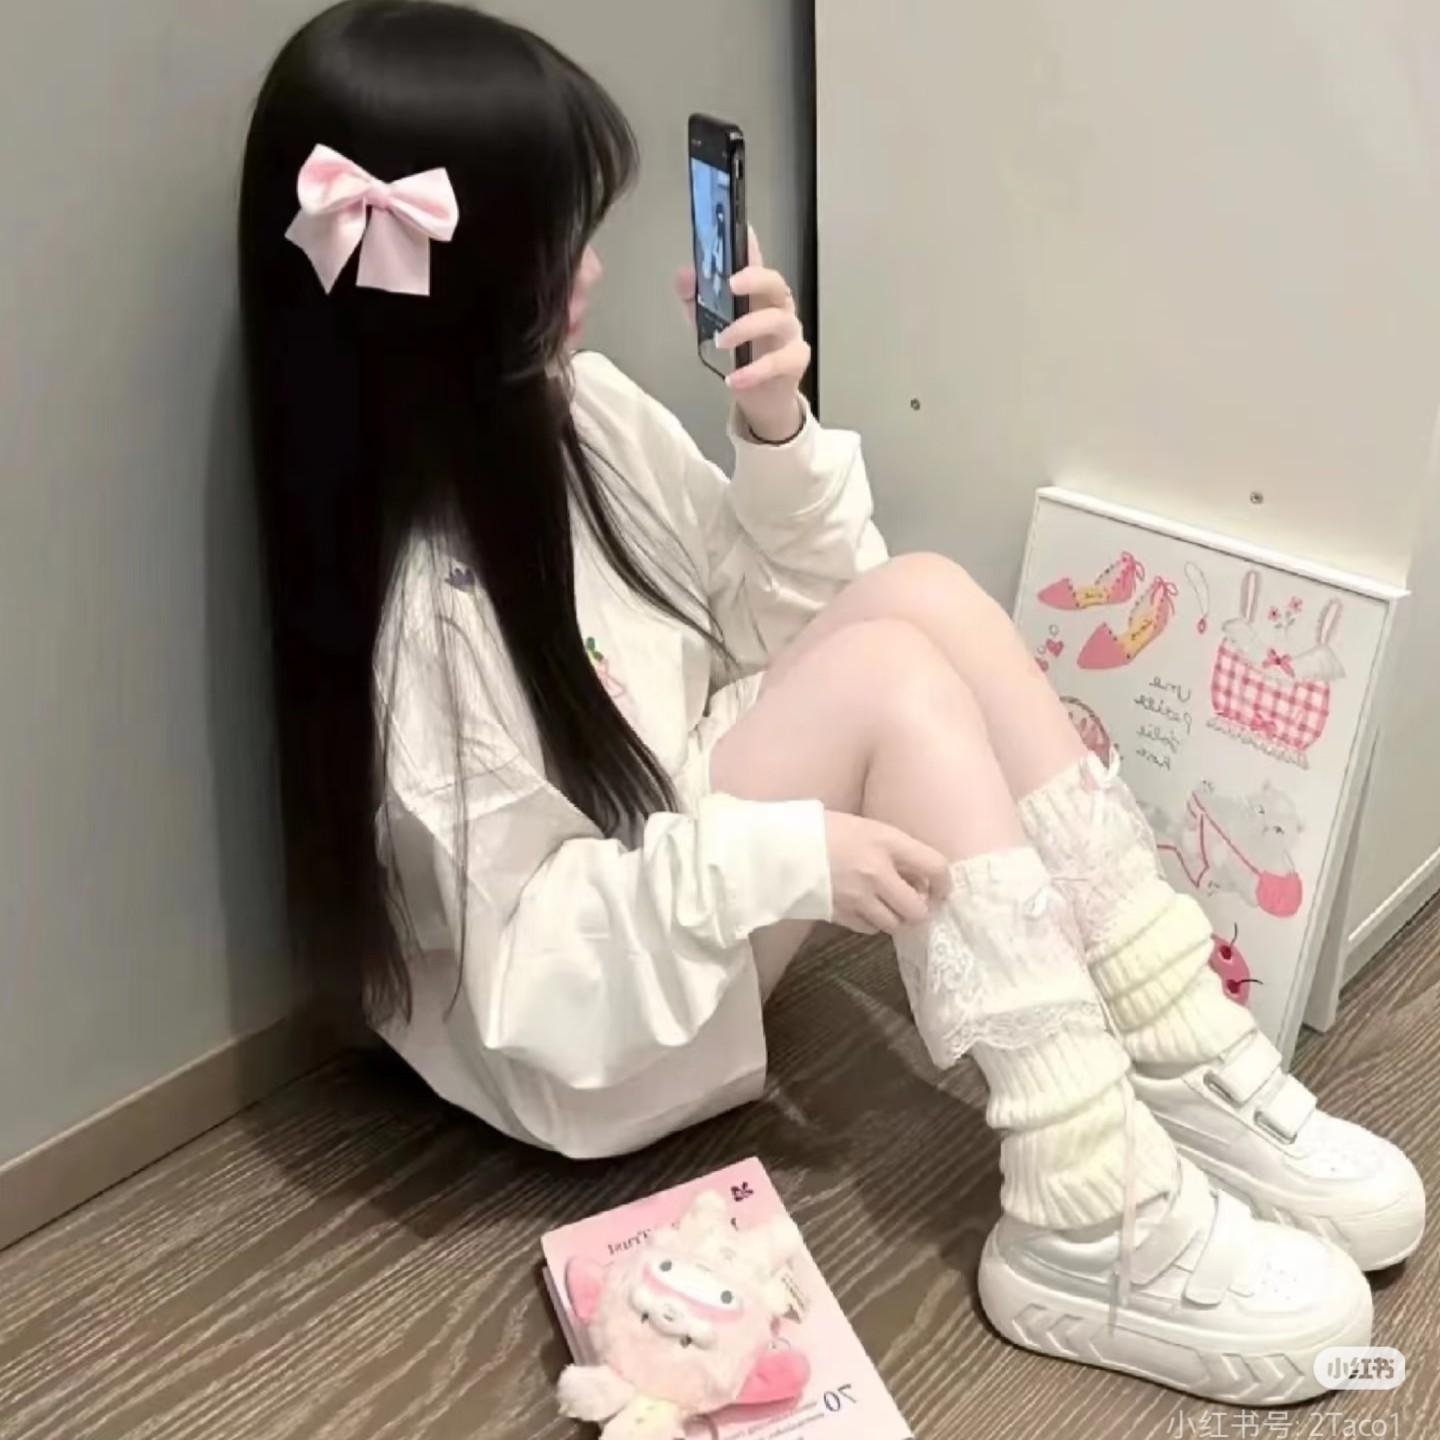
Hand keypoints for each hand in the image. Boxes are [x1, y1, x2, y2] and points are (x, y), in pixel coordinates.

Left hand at [674, 228, 809, 441]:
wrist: (761, 398)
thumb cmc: (740, 355)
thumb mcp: (710, 326)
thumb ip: (696, 302)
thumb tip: (684, 274)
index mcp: (758, 293)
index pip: (755, 261)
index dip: (749, 244)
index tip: (741, 226)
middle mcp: (779, 306)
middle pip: (776, 282)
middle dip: (755, 279)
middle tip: (731, 284)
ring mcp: (790, 333)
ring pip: (777, 320)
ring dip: (746, 328)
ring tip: (721, 342)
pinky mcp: (795, 360)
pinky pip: (779, 361)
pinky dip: (755, 370)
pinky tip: (734, 378)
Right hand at [823, 812, 950, 935]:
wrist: (780, 847)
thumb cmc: (823, 828)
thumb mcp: (865, 826)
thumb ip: (893, 849)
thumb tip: (917, 874)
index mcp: (885, 842)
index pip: (935, 866)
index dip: (945, 882)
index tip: (942, 888)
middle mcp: (877, 873)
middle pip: (918, 908)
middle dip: (920, 908)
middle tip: (914, 900)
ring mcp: (858, 898)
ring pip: (895, 924)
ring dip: (897, 918)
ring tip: (889, 906)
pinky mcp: (840, 915)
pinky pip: (871, 929)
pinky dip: (874, 923)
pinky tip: (867, 910)